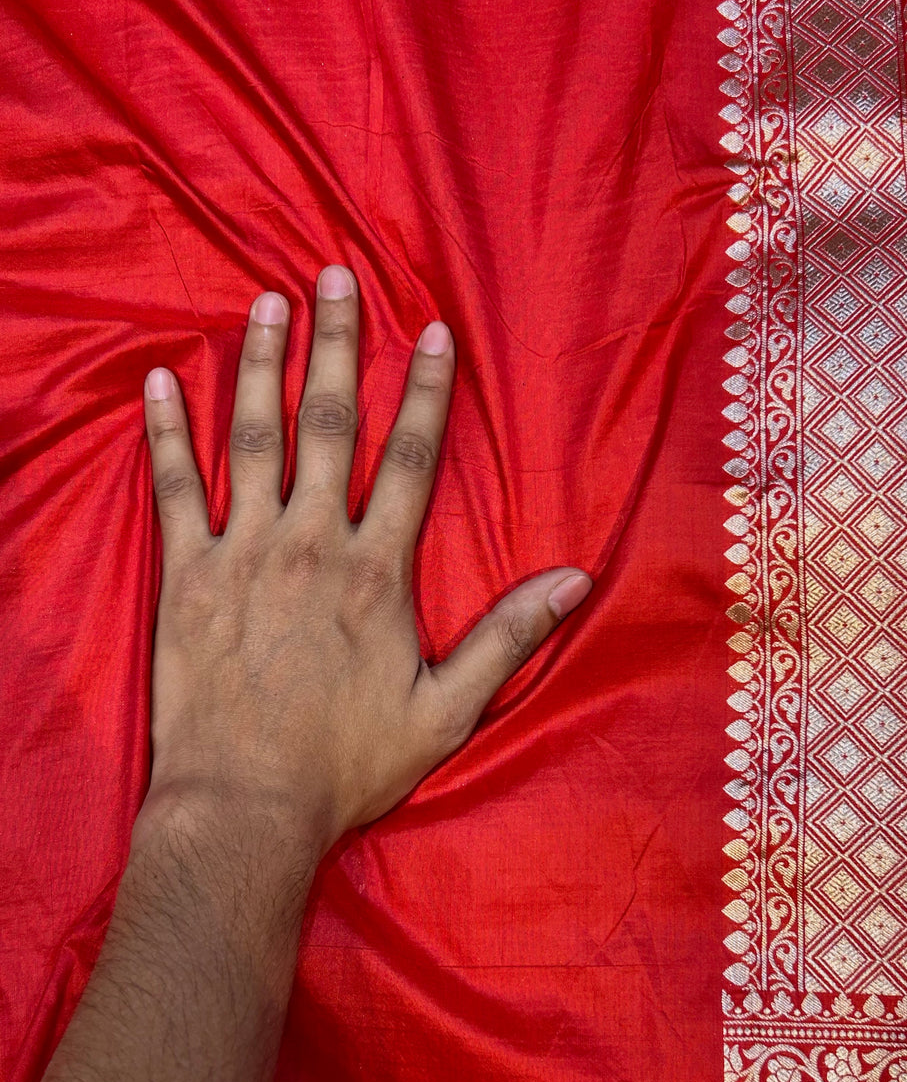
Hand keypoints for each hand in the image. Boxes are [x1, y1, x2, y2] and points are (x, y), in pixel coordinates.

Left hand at [136, 266, 591, 860]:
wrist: (246, 806)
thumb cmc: (347, 765)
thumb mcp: (447, 710)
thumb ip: (508, 638)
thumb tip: (575, 582)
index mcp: (376, 572)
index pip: (409, 460)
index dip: (424, 391)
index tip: (429, 331)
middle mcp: (311, 544)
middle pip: (329, 425)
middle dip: (336, 346)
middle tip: (333, 276)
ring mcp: (242, 554)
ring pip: (252, 438)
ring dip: (260, 365)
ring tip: (265, 304)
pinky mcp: (185, 577)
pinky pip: (173, 488)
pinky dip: (164, 432)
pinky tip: (157, 380)